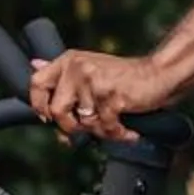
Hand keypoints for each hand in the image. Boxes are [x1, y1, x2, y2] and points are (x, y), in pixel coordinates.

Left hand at [28, 48, 162, 144]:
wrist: (160, 74)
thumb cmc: (125, 77)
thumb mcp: (90, 68)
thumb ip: (63, 72)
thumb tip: (33, 64)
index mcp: (70, 60)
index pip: (36, 82)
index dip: (39, 105)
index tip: (48, 118)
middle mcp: (78, 68)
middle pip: (56, 110)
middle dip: (72, 127)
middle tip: (90, 126)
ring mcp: (94, 81)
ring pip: (84, 123)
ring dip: (103, 131)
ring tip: (116, 124)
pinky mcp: (111, 96)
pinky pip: (106, 127)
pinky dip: (119, 134)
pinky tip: (127, 130)